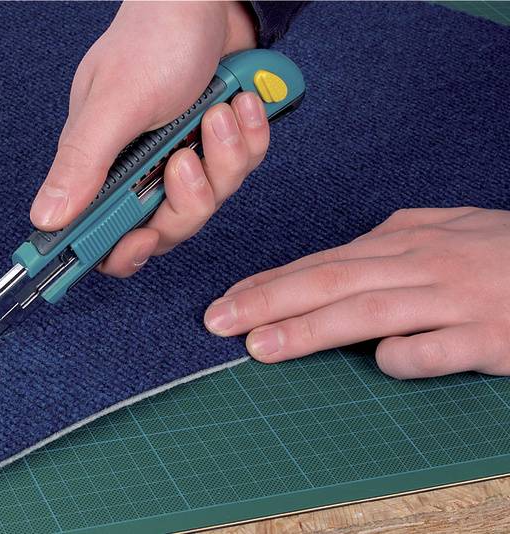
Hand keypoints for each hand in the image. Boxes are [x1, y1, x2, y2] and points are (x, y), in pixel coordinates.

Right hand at [30, 1, 268, 276]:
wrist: (205, 2)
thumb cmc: (152, 41)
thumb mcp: (114, 105)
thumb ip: (82, 163)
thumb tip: (45, 217)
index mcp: (98, 164)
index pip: (99, 233)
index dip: (120, 251)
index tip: (141, 241)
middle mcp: (137, 170)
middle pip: (165, 228)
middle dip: (187, 199)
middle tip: (186, 158)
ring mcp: (178, 160)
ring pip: (208, 202)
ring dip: (223, 159)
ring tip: (219, 113)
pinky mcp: (213, 149)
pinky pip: (239, 171)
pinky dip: (247, 140)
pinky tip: (241, 106)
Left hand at [204, 207, 509, 378]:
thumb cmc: (505, 253)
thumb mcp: (446, 232)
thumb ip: (392, 243)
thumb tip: (340, 260)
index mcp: (408, 239)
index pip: (323, 262)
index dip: (271, 282)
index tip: (228, 300)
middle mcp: (424, 264)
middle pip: (331, 282)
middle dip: (268, 301)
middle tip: (218, 321)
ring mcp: (456, 299)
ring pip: (368, 312)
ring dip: (309, 329)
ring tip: (259, 346)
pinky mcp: (490, 336)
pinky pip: (435, 350)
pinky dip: (403, 356)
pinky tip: (377, 362)